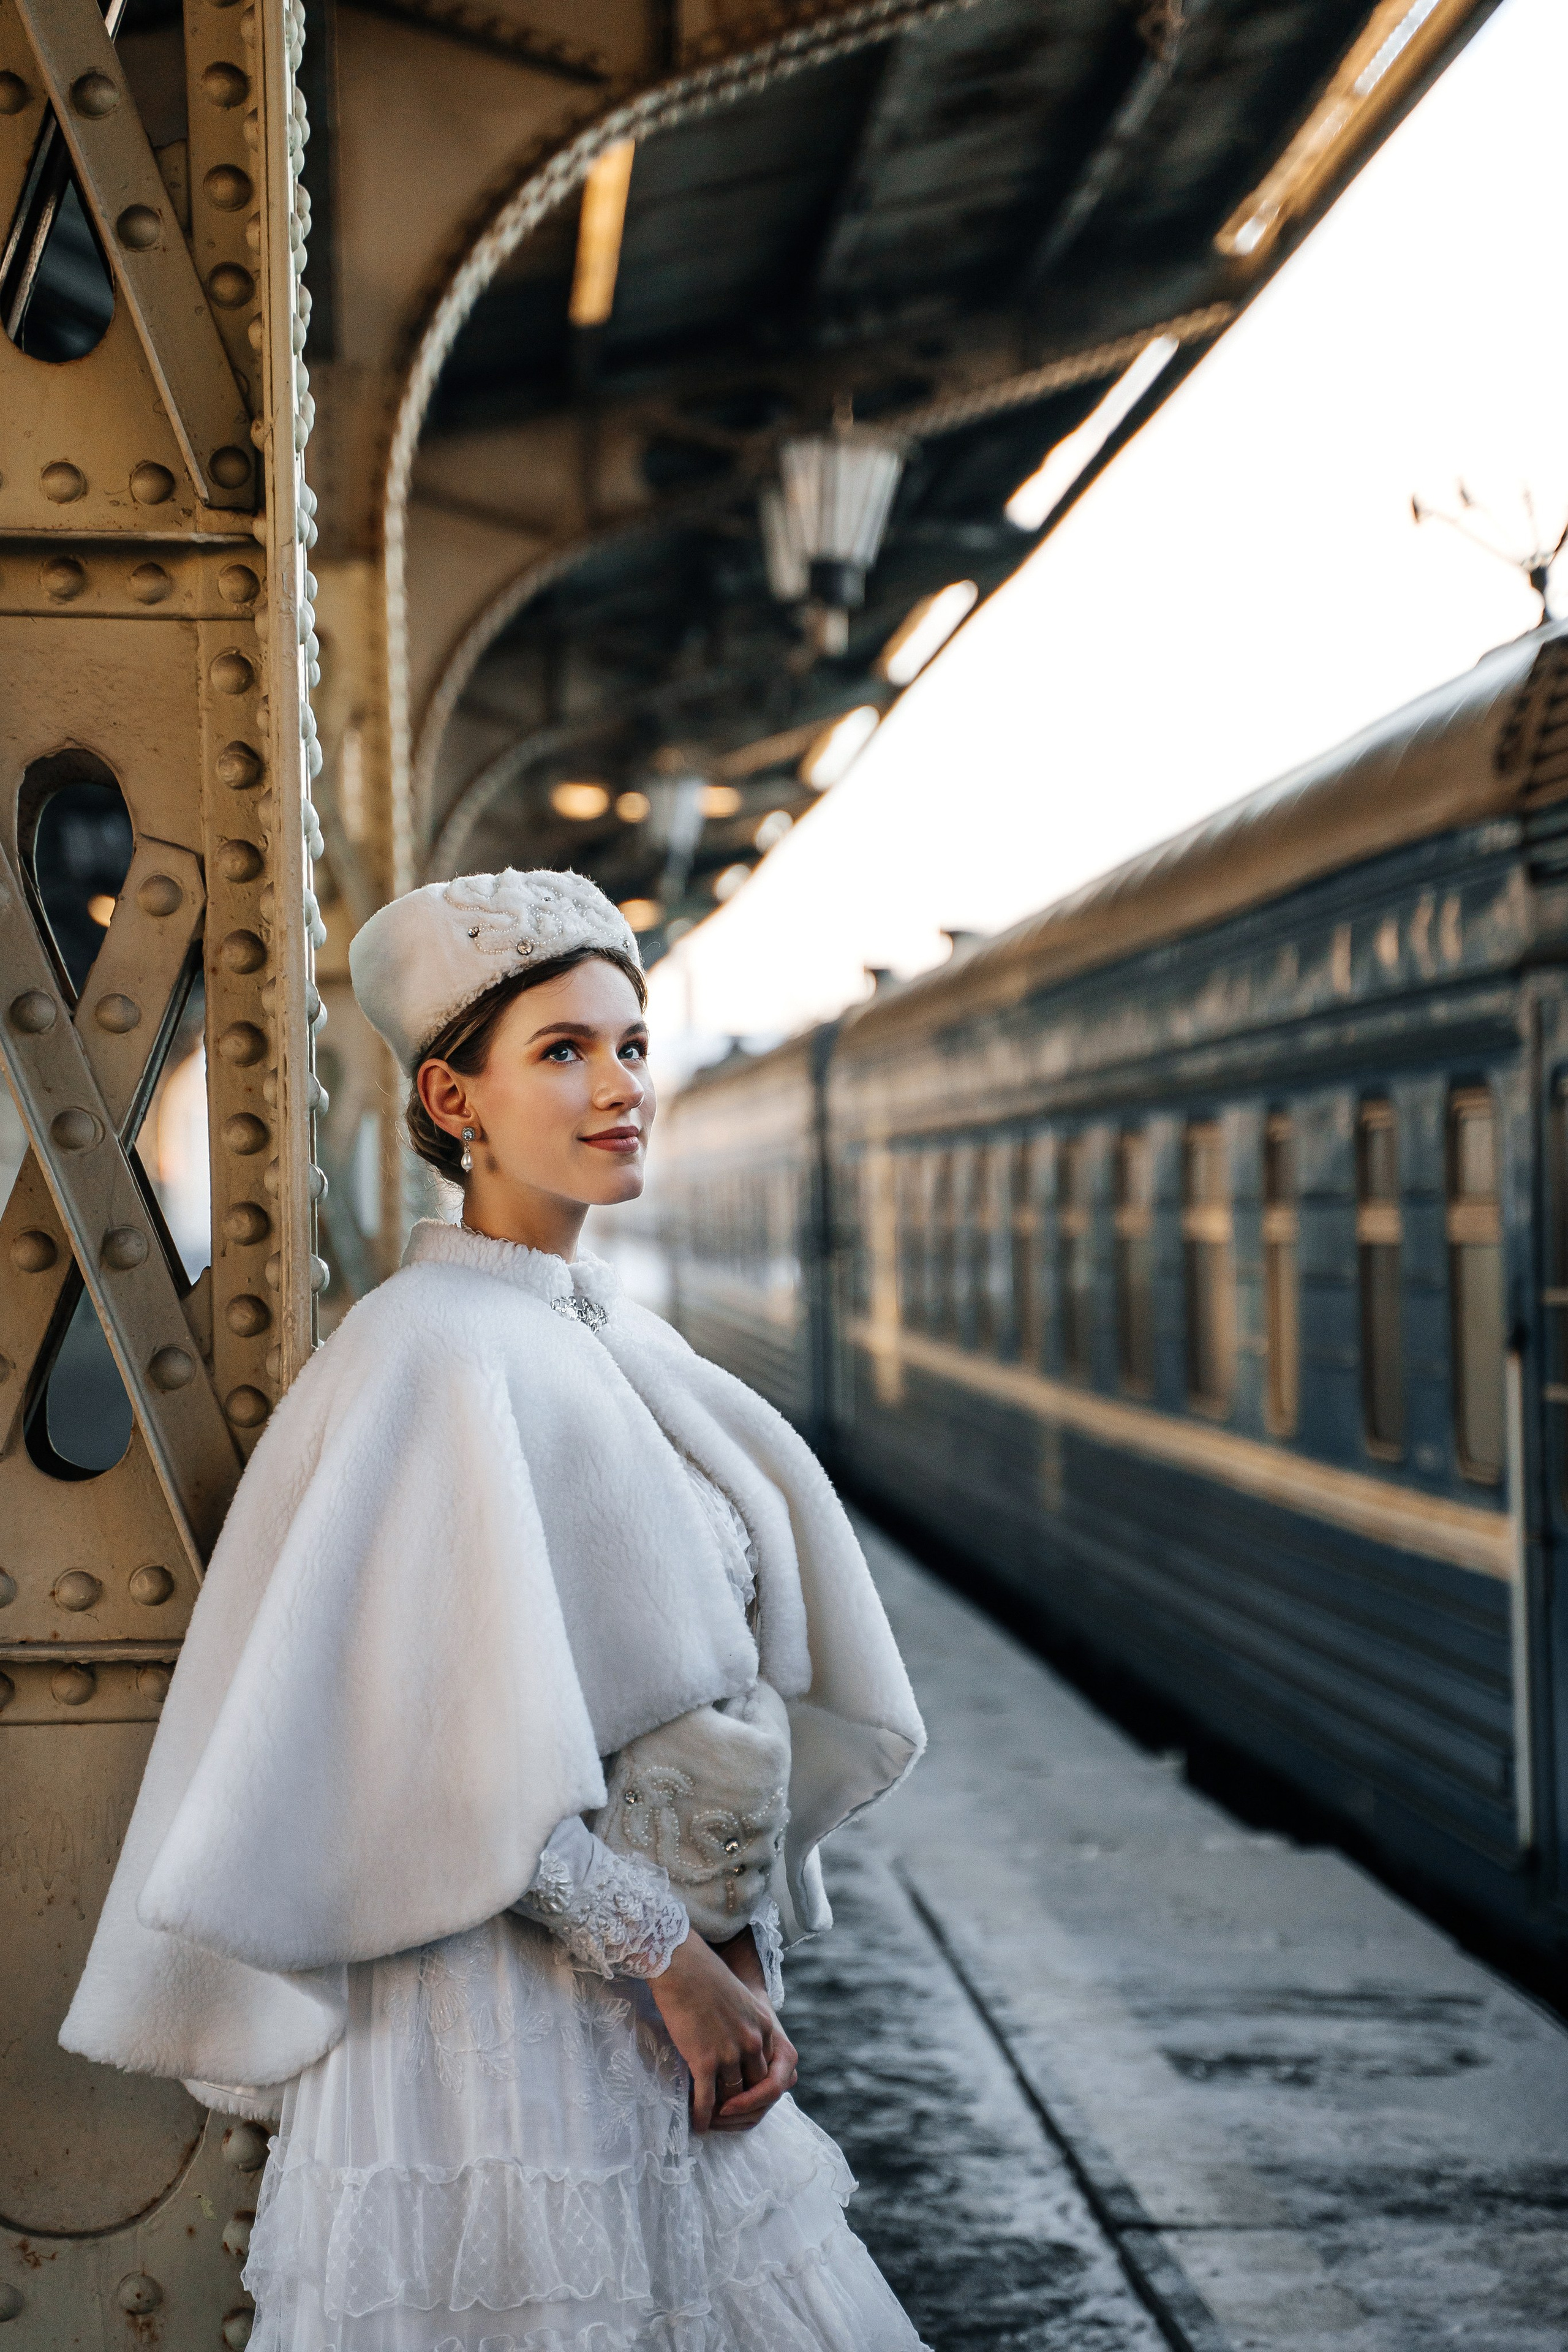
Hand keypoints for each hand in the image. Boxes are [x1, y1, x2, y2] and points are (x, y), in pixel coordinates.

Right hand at [649, 1930, 796, 2132]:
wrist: (682, 1966)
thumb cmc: (706, 1978)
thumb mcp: (742, 2001)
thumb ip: (749, 2027)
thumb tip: (743, 2054)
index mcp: (765, 2026)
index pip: (771, 2070)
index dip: (759, 2089)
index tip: (746, 2096)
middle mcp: (753, 2042)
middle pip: (755, 2087)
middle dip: (743, 2103)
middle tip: (728, 2113)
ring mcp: (730, 2053)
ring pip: (732, 2096)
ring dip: (721, 2112)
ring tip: (711, 2119)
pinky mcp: (705, 2060)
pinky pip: (707, 2100)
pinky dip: (702, 2116)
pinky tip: (697, 2123)